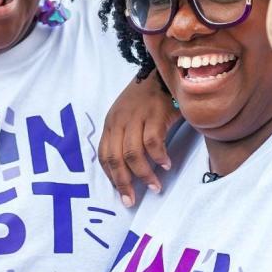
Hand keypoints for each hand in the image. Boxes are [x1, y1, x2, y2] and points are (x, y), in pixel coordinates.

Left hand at [98, 71, 180, 206]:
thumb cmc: (147, 98)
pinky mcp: (155, 113)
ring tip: (155, 186)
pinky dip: (159, 157)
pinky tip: (166, 164)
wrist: (163, 71)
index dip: (111, 177)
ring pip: (133, 153)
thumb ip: (125, 136)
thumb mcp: (128, 115)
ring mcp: (136, 117)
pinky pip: (153, 142)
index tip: (121, 193)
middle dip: (123, 183)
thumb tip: (128, 168)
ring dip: (144, 174)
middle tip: (132, 200)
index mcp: (111, 123)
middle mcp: (119, 120)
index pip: (104, 155)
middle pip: (115, 158)